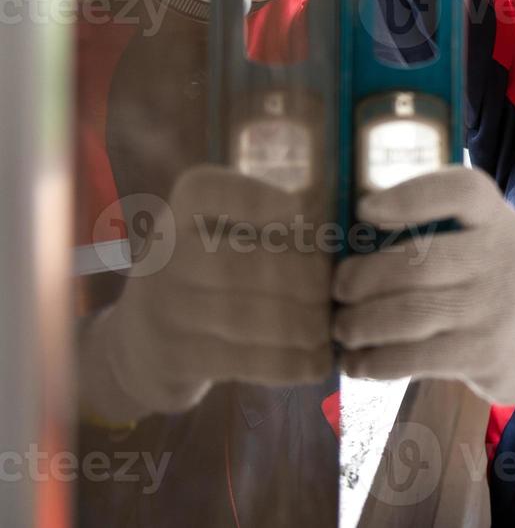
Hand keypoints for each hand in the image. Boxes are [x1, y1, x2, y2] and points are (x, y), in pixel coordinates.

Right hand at [79, 166, 332, 424]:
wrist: (138, 347)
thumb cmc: (208, 277)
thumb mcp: (221, 235)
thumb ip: (271, 221)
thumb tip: (337, 216)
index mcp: (177, 212)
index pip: (209, 191)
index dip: (258, 199)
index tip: (300, 211)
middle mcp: (160, 254)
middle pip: (243, 263)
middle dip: (303, 279)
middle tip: (336, 290)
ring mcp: (160, 308)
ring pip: (248, 317)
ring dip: (303, 326)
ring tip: (331, 327)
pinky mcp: (172, 358)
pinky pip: (243, 360)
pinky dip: (290, 362)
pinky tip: (318, 361)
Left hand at [332, 166, 514, 412]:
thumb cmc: (494, 277)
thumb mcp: (486, 236)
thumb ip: (440, 227)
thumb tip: (349, 236)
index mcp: (496, 217)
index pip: (461, 191)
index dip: (410, 197)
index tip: (365, 210)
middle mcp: (500, 257)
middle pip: (415, 263)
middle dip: (360, 279)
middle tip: (339, 288)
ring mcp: (494, 309)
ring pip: (407, 315)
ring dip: (359, 323)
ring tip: (343, 326)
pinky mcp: (483, 355)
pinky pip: (413, 358)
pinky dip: (373, 362)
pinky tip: (357, 362)